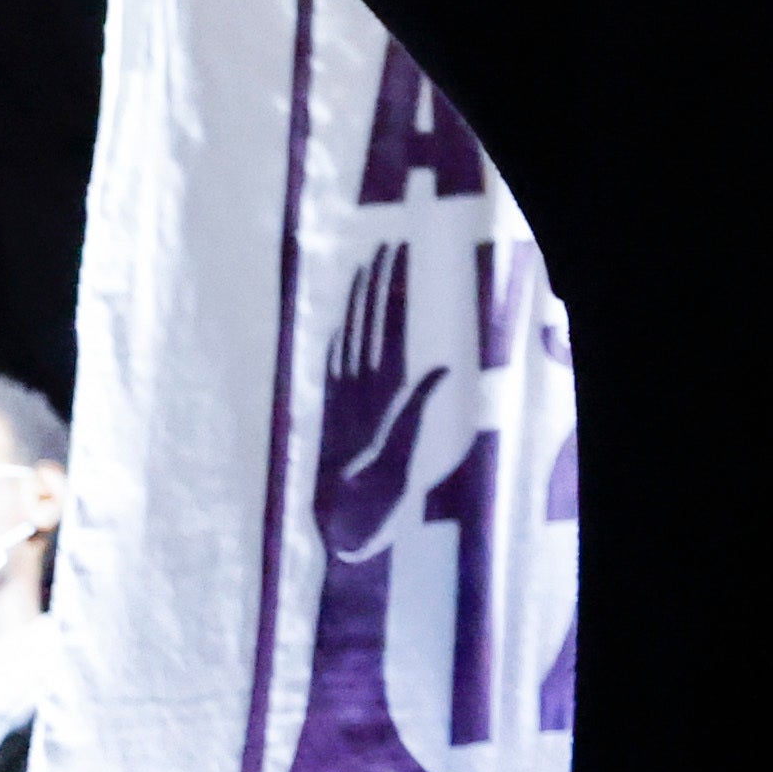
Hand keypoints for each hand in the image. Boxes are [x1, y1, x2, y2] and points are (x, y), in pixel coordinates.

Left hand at [309, 246, 451, 564]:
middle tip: (383, 247)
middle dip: (375, 285)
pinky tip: (341, 328)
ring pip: (348, 339)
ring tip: (363, 273)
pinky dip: (337, 344)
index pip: (387, 328)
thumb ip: (418, 408)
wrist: (336, 524)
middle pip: (367, 325)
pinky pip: (332, 369)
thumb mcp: (405, 454)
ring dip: (356, 306)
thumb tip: (442, 366)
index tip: (395, 258)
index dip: (391, 291)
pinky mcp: (330, 414)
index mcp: (378, 392)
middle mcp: (355, 388)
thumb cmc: (379, 495)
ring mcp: (339, 399)